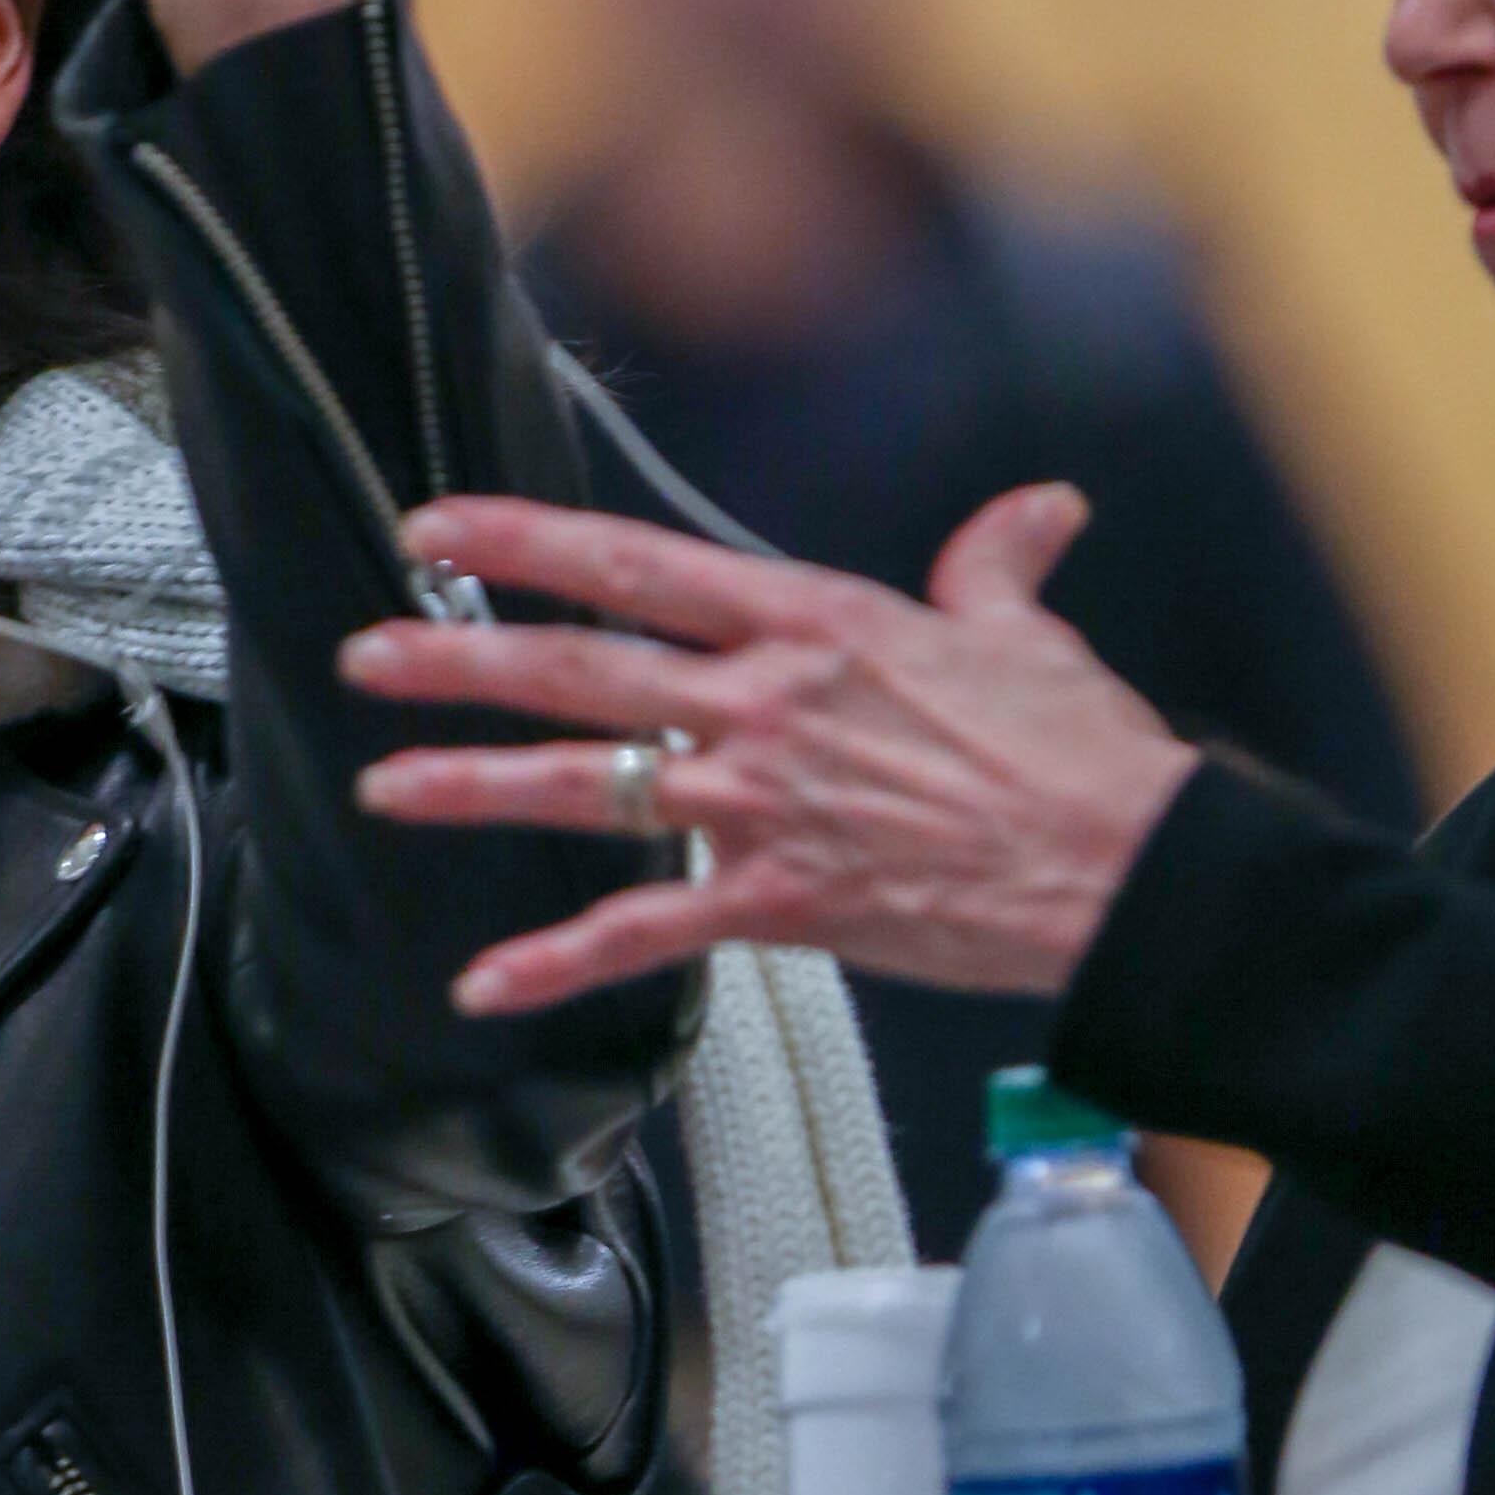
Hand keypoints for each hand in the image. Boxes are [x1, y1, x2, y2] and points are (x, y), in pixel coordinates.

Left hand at [340, 482, 1198, 1016]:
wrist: (1129, 867)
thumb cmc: (1085, 755)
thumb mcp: (1028, 637)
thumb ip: (999, 568)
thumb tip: (1036, 511)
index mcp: (814, 623)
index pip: (638, 564)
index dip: (524, 542)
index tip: (436, 528)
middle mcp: (769, 702)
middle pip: (583, 667)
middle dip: (460, 659)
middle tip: (365, 652)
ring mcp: (765, 802)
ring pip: (589, 786)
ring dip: (474, 787)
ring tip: (382, 786)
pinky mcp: (782, 901)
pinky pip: (647, 932)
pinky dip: (559, 962)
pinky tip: (484, 983)